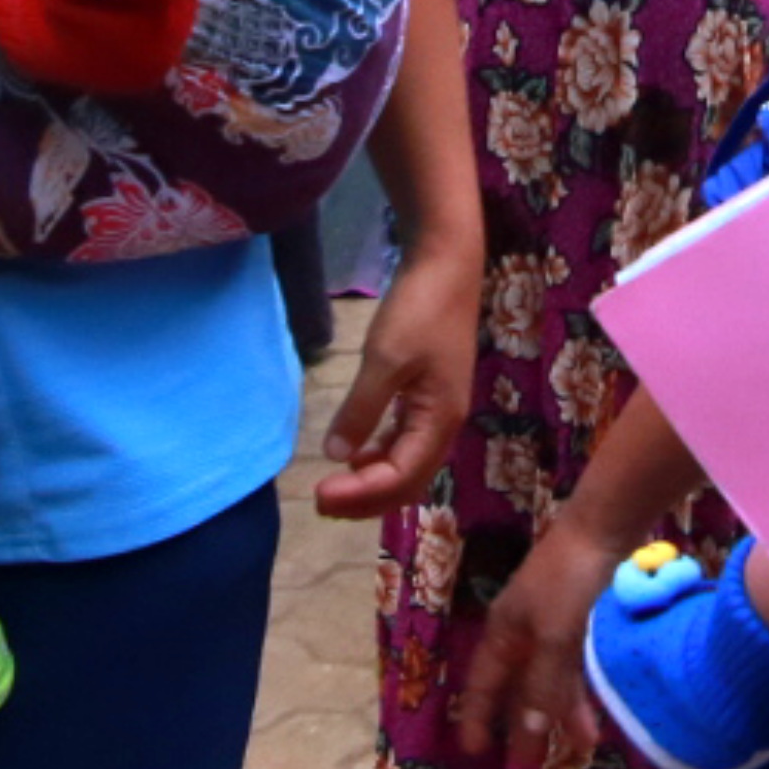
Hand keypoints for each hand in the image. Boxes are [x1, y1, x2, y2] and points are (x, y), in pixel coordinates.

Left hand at [316, 240, 474, 520]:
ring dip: (372, 482)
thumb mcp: (384, 359)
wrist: (448, 265)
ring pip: (407, 465)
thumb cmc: (419, 310)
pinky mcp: (431, 395)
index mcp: (439, 420)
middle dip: (366, 499)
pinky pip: (406, 443)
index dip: (360, 494)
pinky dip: (380, 456)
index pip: (400, 477)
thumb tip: (336, 455)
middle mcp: (445, 424)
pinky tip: (355, 453)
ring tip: (334, 487)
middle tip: (321, 503)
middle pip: (408, 482)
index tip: (319, 494)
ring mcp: (440, 410)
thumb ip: (362, 410)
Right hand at [453, 510, 635, 764]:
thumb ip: (541, 684)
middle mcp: (521, 631)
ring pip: (549, 678)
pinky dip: (579, 688)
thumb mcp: (554, 636)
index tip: (474, 751)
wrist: (605, 526)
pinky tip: (595, 707)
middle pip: (517, 686)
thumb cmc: (569, 579)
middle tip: (531, 763)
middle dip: (524, 723)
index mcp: (502, 632)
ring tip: (581, 744)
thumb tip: (525, 731)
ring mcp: (550, 623)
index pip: (482, 684)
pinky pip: (572, 665)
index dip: (476, 717)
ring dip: (561, 710)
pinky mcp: (578, 617)